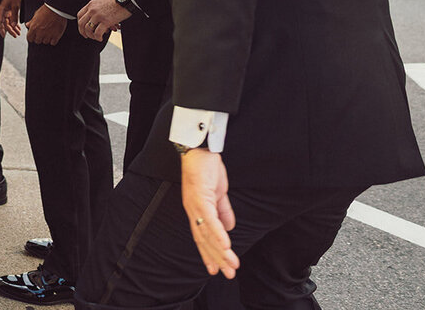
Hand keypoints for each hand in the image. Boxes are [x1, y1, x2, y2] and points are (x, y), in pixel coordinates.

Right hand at [0, 0, 22, 37]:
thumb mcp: (15, 6)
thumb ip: (14, 16)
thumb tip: (13, 25)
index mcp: (2, 10)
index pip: (0, 22)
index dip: (1, 29)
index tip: (3, 35)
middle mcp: (3, 12)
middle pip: (5, 23)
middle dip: (10, 30)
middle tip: (15, 35)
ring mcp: (7, 11)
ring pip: (9, 22)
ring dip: (14, 28)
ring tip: (18, 33)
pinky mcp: (10, 11)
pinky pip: (12, 19)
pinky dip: (15, 23)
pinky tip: (18, 27)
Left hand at [25, 4, 67, 44]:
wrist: (57, 8)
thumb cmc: (46, 10)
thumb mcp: (36, 14)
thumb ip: (31, 22)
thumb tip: (27, 25)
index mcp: (33, 28)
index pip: (29, 38)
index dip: (31, 37)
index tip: (34, 36)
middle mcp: (40, 33)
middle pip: (37, 41)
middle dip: (39, 38)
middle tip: (42, 33)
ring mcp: (48, 35)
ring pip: (45, 42)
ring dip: (46, 39)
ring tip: (49, 33)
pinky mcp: (56, 36)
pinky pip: (53, 43)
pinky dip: (53, 40)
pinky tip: (54, 35)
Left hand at [76, 0, 130, 40]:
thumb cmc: (118, 0)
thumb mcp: (103, 1)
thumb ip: (97, 8)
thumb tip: (96, 20)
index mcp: (91, 4)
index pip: (79, 15)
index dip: (80, 24)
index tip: (83, 28)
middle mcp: (92, 9)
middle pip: (81, 23)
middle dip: (83, 32)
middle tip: (87, 36)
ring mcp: (98, 15)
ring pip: (88, 29)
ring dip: (91, 36)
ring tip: (96, 38)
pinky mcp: (106, 21)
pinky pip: (97, 33)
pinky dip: (98, 38)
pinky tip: (101, 38)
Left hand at [180, 149, 238, 278]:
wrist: (201, 150)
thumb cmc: (206, 169)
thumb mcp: (218, 193)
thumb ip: (223, 211)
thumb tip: (230, 228)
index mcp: (197, 211)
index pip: (202, 238)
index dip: (209, 254)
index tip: (216, 269)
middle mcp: (193, 211)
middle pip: (204, 240)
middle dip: (217, 259)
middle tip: (228, 274)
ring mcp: (195, 205)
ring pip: (208, 234)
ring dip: (221, 251)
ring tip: (231, 264)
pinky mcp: (200, 197)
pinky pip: (210, 219)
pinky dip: (218, 234)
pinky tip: (226, 245)